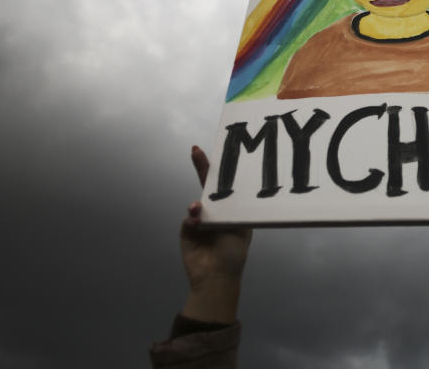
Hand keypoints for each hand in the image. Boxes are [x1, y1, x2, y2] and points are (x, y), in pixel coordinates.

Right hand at [179, 146, 252, 322]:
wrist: (216, 278)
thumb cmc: (233, 253)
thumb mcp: (240, 228)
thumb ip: (230, 210)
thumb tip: (218, 194)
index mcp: (230, 210)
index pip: (224, 186)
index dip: (218, 169)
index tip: (210, 150)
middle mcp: (215, 213)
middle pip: (207, 187)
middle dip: (201, 169)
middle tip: (196, 152)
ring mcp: (199, 221)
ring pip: (196, 203)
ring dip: (198, 204)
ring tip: (199, 210)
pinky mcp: (187, 232)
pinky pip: (188, 219)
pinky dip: (192, 220)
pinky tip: (196, 224)